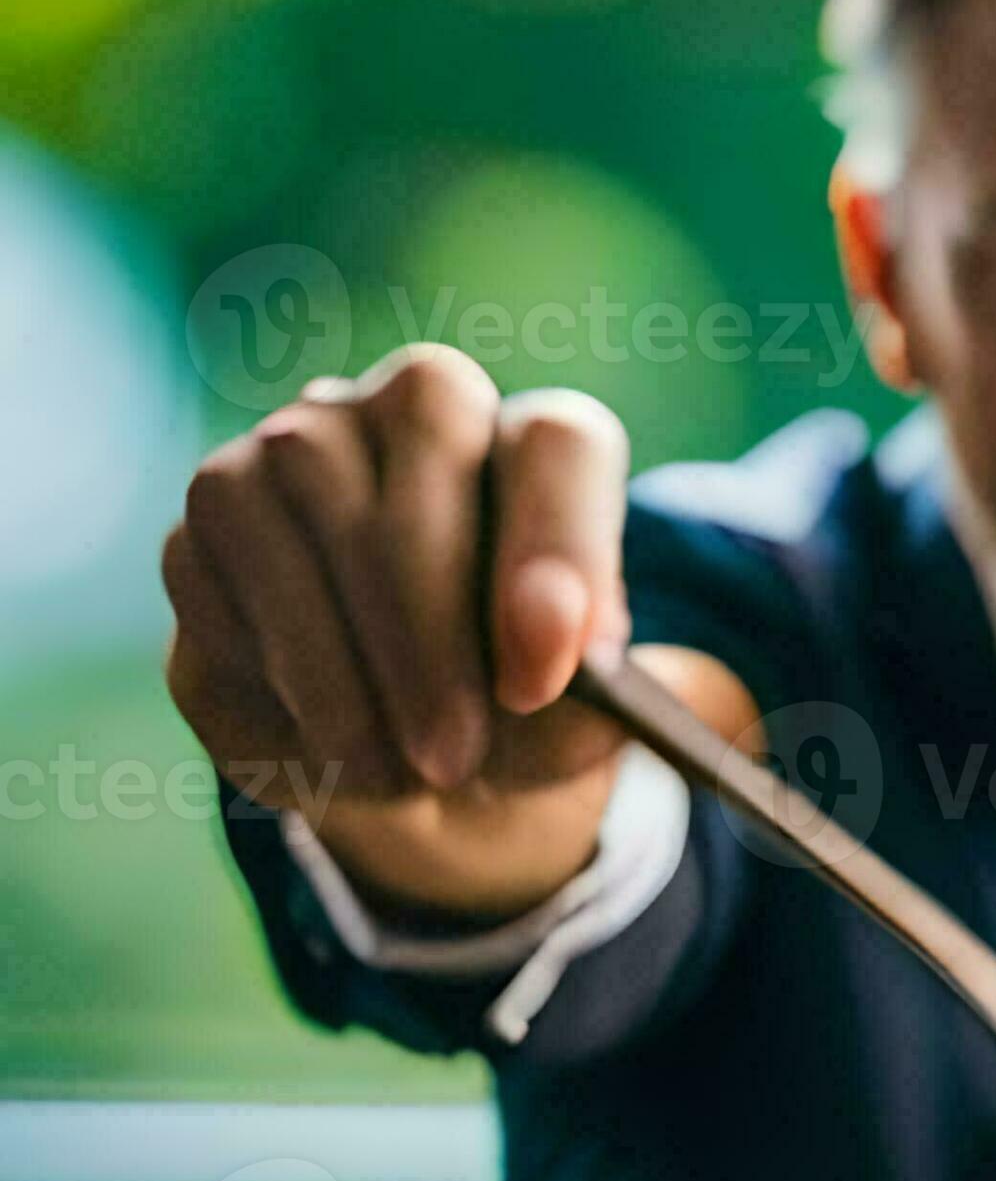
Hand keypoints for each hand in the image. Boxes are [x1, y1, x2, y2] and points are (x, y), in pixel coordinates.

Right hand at [162, 345, 636, 921]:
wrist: (411, 748)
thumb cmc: (515, 716)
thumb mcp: (574, 726)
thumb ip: (594, 697)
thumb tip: (573, 666)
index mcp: (539, 445)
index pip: (558, 446)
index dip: (555, 552)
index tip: (545, 677)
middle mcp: (421, 406)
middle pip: (426, 455)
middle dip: (436, 632)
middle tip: (451, 756)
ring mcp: (305, 442)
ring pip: (316, 517)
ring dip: (349, 674)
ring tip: (393, 774)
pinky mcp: (216, 506)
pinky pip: (224, 577)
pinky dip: (279, 679)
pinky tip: (323, 741)